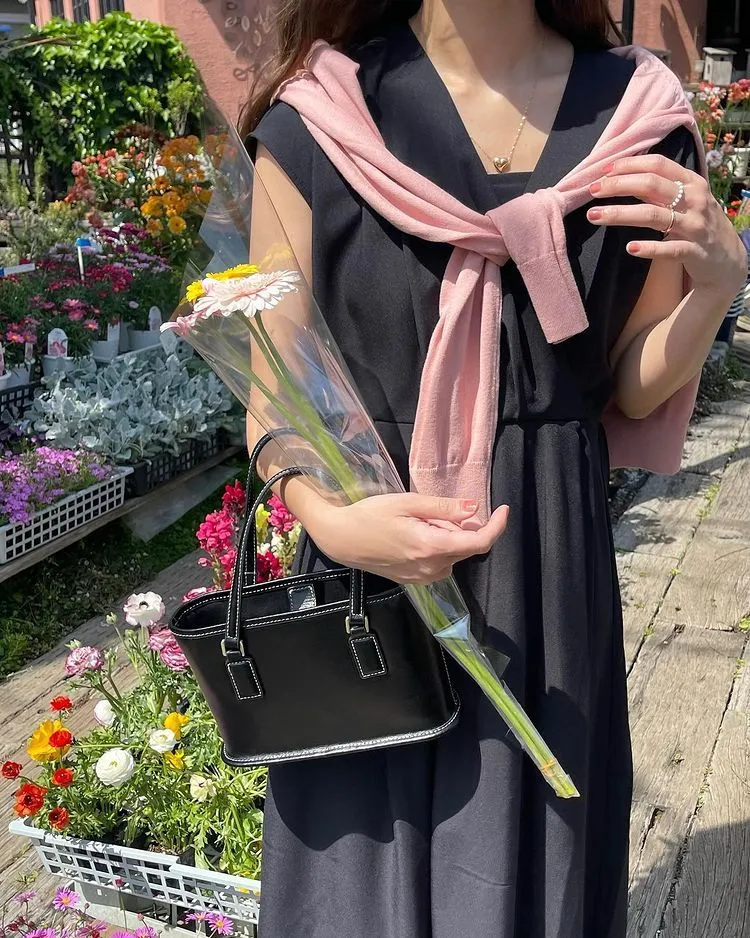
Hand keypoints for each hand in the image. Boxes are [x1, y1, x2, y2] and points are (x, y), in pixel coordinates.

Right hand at [305, 493, 508, 584]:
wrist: (340, 539)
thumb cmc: (370, 515)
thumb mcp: (407, 503)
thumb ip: (444, 508)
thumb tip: (475, 509)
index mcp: (432, 547)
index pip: (479, 542)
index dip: (497, 526)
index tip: (503, 509)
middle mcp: (432, 568)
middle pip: (463, 545)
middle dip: (456, 525)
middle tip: (427, 510)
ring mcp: (424, 578)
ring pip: (451, 553)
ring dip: (444, 535)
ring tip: (414, 521)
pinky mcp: (415, 580)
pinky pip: (438, 561)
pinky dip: (435, 546)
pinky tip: (411, 534)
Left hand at [587, 154, 747, 299]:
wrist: (728, 260)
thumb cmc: (699, 224)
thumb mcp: (685, 200)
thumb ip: (658, 190)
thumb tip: (622, 177)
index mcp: (691, 182)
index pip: (657, 164)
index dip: (629, 165)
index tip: (603, 170)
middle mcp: (694, 200)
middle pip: (651, 185)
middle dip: (617, 185)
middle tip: (591, 191)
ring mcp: (695, 226)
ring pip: (654, 215)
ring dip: (620, 214)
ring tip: (594, 216)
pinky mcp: (694, 252)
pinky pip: (669, 249)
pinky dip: (649, 248)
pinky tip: (630, 248)